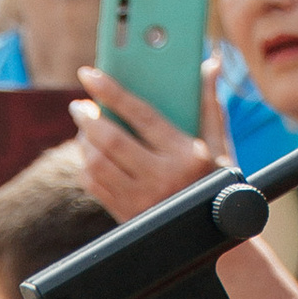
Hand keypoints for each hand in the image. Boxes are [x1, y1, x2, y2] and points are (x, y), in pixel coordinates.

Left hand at [72, 56, 224, 222]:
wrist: (206, 234)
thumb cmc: (215, 181)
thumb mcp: (219, 145)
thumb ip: (210, 103)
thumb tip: (210, 64)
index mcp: (185, 154)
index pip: (141, 114)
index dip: (112, 92)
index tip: (89, 74)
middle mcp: (161, 177)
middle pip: (111, 141)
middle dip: (88, 118)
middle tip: (78, 105)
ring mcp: (141, 200)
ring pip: (97, 164)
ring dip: (84, 142)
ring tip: (84, 128)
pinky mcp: (127, 216)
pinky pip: (95, 186)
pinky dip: (86, 166)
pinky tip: (89, 154)